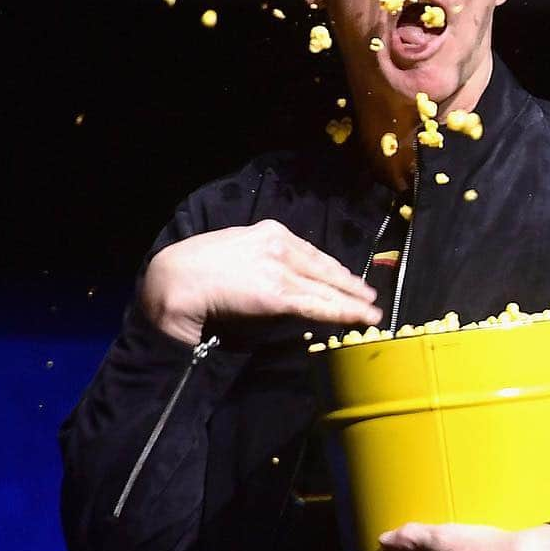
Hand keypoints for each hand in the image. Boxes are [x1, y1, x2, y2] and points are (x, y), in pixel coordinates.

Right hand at [140, 219, 381, 344]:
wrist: (177, 279)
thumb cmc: (195, 268)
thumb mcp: (233, 250)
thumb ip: (258, 259)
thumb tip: (271, 275)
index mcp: (270, 232)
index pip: (310, 252)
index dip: (330, 269)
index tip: (346, 278)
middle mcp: (281, 246)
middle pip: (323, 268)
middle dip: (348, 284)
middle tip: (368, 294)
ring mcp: (282, 270)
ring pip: (326, 288)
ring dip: (352, 302)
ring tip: (371, 311)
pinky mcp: (280, 294)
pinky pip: (318, 305)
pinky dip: (343, 312)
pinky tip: (360, 317)